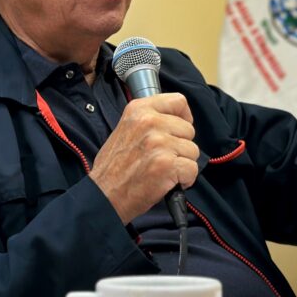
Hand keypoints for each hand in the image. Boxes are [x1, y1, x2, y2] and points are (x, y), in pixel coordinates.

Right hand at [89, 93, 198, 223]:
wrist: (104, 195)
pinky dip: (185, 179)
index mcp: (138, 110)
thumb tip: (175, 119)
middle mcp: (149, 122)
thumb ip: (148, 119)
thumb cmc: (113, 168)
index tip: (178, 130)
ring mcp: (159, 142)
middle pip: (188, 129)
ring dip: (182, 164)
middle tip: (162, 158)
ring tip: (162, 171)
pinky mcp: (167, 164)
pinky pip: (192, 169)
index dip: (183, 117)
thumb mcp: (124, 129)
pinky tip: (167, 182)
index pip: (178, 101)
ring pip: (192, 150)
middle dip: (181, 146)